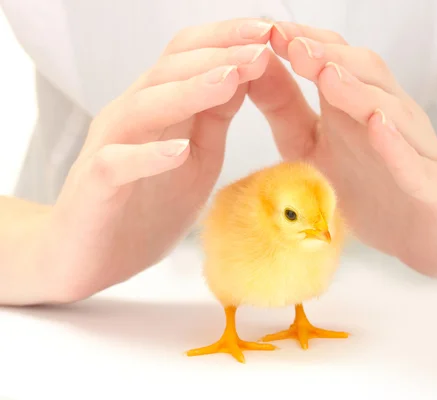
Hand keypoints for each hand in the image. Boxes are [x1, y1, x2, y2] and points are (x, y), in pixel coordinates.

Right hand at [35, 18, 274, 301]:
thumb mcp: (197, 157)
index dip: (228, 40)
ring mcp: (109, 148)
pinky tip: (179, 152)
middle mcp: (130, 116)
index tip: (270, 31)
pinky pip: (117, 163)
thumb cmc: (146, 205)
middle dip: (219, 55)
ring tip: (230, 79)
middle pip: (169, 70)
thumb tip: (241, 75)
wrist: (90, 257)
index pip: (189, 56)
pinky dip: (149, 156)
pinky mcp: (95, 186)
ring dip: (188, 91)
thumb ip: (213, 118)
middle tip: (261, 46)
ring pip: (144, 106)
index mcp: (158, 107)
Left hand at [252, 23, 436, 275]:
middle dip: (331, 57)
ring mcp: (417, 152)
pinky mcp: (434, 188)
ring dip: (360, 92)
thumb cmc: (372, 186)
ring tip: (328, 75)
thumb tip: (255, 71)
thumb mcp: (315, 150)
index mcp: (360, 109)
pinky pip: (414, 163)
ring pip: (393, 112)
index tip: (271, 32)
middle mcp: (392, 120)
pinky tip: (378, 127)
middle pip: (368, 76)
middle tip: (295, 45)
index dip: (308, 45)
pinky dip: (396, 145)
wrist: (424, 238)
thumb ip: (288, 115)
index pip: (338, 63)